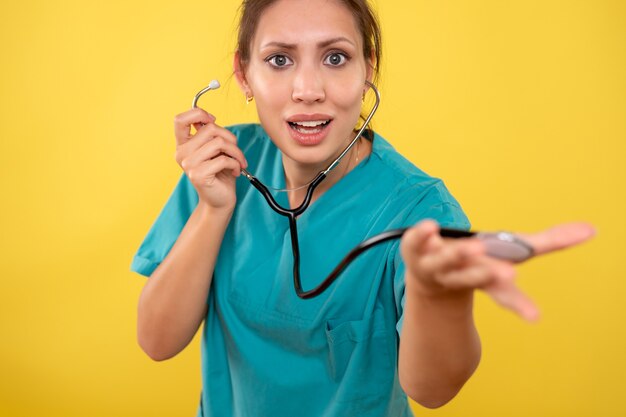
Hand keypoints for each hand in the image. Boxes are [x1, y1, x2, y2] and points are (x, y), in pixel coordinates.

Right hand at [173, 108, 247, 210]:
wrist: (220, 200)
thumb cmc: (220, 173)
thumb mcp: (215, 150)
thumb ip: (210, 135)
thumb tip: (210, 119)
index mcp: (183, 144)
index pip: (180, 119)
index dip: (199, 114)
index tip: (213, 121)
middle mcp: (182, 153)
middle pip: (210, 129)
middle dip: (230, 137)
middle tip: (235, 150)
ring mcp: (188, 164)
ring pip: (219, 143)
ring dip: (236, 152)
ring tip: (238, 161)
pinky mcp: (198, 175)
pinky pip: (223, 159)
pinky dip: (235, 164)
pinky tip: (236, 171)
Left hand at [400, 220, 595, 320]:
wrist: (429, 274)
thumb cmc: (477, 262)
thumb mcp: (512, 252)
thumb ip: (549, 242)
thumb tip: (592, 229)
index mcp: (485, 278)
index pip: (504, 293)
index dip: (518, 304)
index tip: (534, 317)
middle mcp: (460, 274)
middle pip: (476, 277)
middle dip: (490, 275)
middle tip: (509, 275)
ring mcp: (436, 263)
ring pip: (446, 262)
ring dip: (458, 255)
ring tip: (474, 247)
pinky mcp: (416, 249)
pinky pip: (415, 242)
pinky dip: (422, 235)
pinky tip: (430, 226)